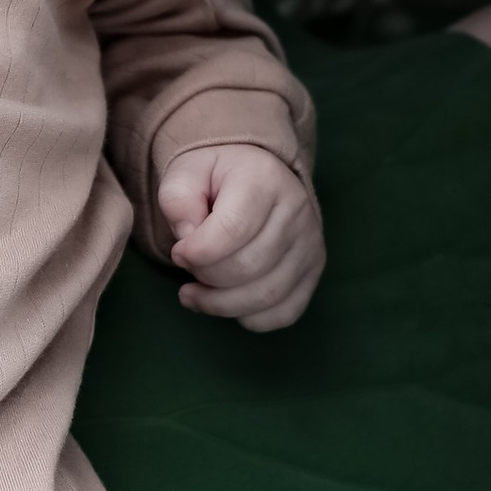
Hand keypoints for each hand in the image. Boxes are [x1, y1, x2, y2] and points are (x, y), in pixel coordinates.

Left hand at [158, 144, 323, 329]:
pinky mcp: (312, 271)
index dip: (197, 252)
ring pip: (266, 296)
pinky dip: (250, 317)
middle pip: (248, 267)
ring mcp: (310, 244)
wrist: (254, 174)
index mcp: (264, 180)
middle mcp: (296, 212)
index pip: (232, 230)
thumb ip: (177, 200)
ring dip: (221, 304)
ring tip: (195, 293)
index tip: (178, 252)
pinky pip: (285, 312)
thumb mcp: (186, 174)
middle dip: (206, 276)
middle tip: (188, 267)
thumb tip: (189, 238)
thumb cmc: (216, 177)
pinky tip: (226, 302)